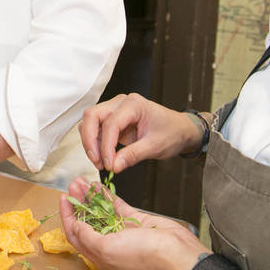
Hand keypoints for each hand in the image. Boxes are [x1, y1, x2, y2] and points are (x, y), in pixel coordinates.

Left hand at [59, 177, 205, 269]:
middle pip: (86, 220)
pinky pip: (114, 205)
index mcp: (98, 254)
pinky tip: (97, 185)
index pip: (75, 233)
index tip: (63, 199)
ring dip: (89, 196)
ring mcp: (120, 230)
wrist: (173, 249)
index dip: (67, 216)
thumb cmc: (142, 254)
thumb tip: (75, 226)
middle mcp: (107, 242)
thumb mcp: (108, 248)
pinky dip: (105, 195)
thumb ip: (88, 237)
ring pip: (99, 210)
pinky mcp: (132, 219)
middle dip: (77, 203)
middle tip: (72, 186)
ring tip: (81, 181)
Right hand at [80, 94, 198, 172]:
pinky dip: (95, 143)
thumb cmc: (172, 133)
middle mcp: (120, 102)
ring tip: (101, 162)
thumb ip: (133, 155)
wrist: (180, 130)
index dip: (106, 146)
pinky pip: (95, 128)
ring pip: (90, 122)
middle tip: (98, 162)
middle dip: (90, 140)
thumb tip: (113, 167)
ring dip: (90, 142)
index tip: (108, 165)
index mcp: (133, 104)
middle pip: (92, 116)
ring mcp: (115, 109)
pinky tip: (103, 157)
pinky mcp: (112, 118)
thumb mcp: (155, 146)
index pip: (111, 123)